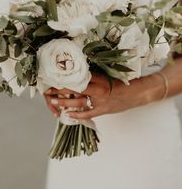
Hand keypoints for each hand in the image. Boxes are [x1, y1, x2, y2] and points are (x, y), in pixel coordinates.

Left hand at [44, 72, 163, 119]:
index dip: (66, 77)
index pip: (79, 77)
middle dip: (60, 89)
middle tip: (48, 89)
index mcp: (100, 77)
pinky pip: (88, 114)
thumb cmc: (125, 81)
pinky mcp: (104, 110)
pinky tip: (68, 115)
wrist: (140, 92)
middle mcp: (99, 89)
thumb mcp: (110, 74)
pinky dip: (78, 115)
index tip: (55, 76)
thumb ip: (96, 75)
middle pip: (75, 88)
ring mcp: (101, 101)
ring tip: (53, 102)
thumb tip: (79, 73)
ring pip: (79, 102)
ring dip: (64, 103)